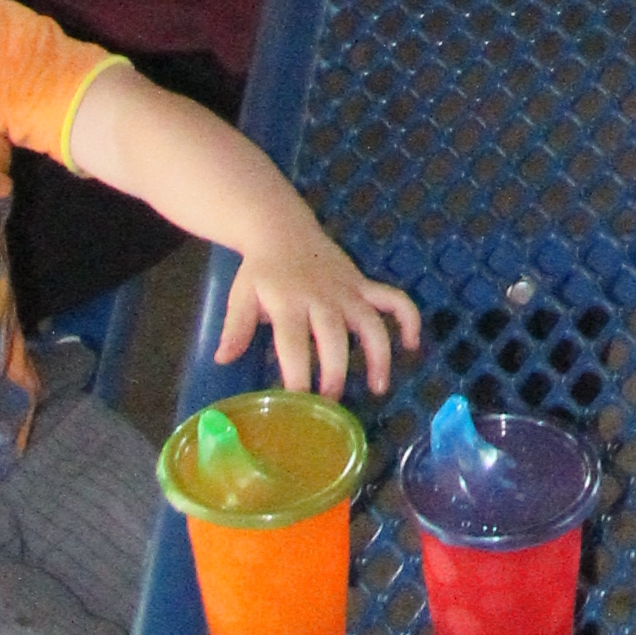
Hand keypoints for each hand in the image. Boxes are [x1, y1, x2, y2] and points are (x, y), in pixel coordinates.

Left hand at [211, 219, 420, 403]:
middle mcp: (322, 297)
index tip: (299, 405)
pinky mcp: (364, 284)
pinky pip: (394, 300)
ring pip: (372, 324)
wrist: (282, 229)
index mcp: (288, 303)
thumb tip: (223, 359)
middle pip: (334, 340)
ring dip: (378, 356)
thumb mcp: (241, 297)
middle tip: (331, 406)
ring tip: (378, 387)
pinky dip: (409, 319)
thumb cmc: (260, 271)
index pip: (293, 345)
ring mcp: (348, 290)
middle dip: (335, 376)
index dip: (297, 377)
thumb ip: (234, 328)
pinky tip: (412, 344)